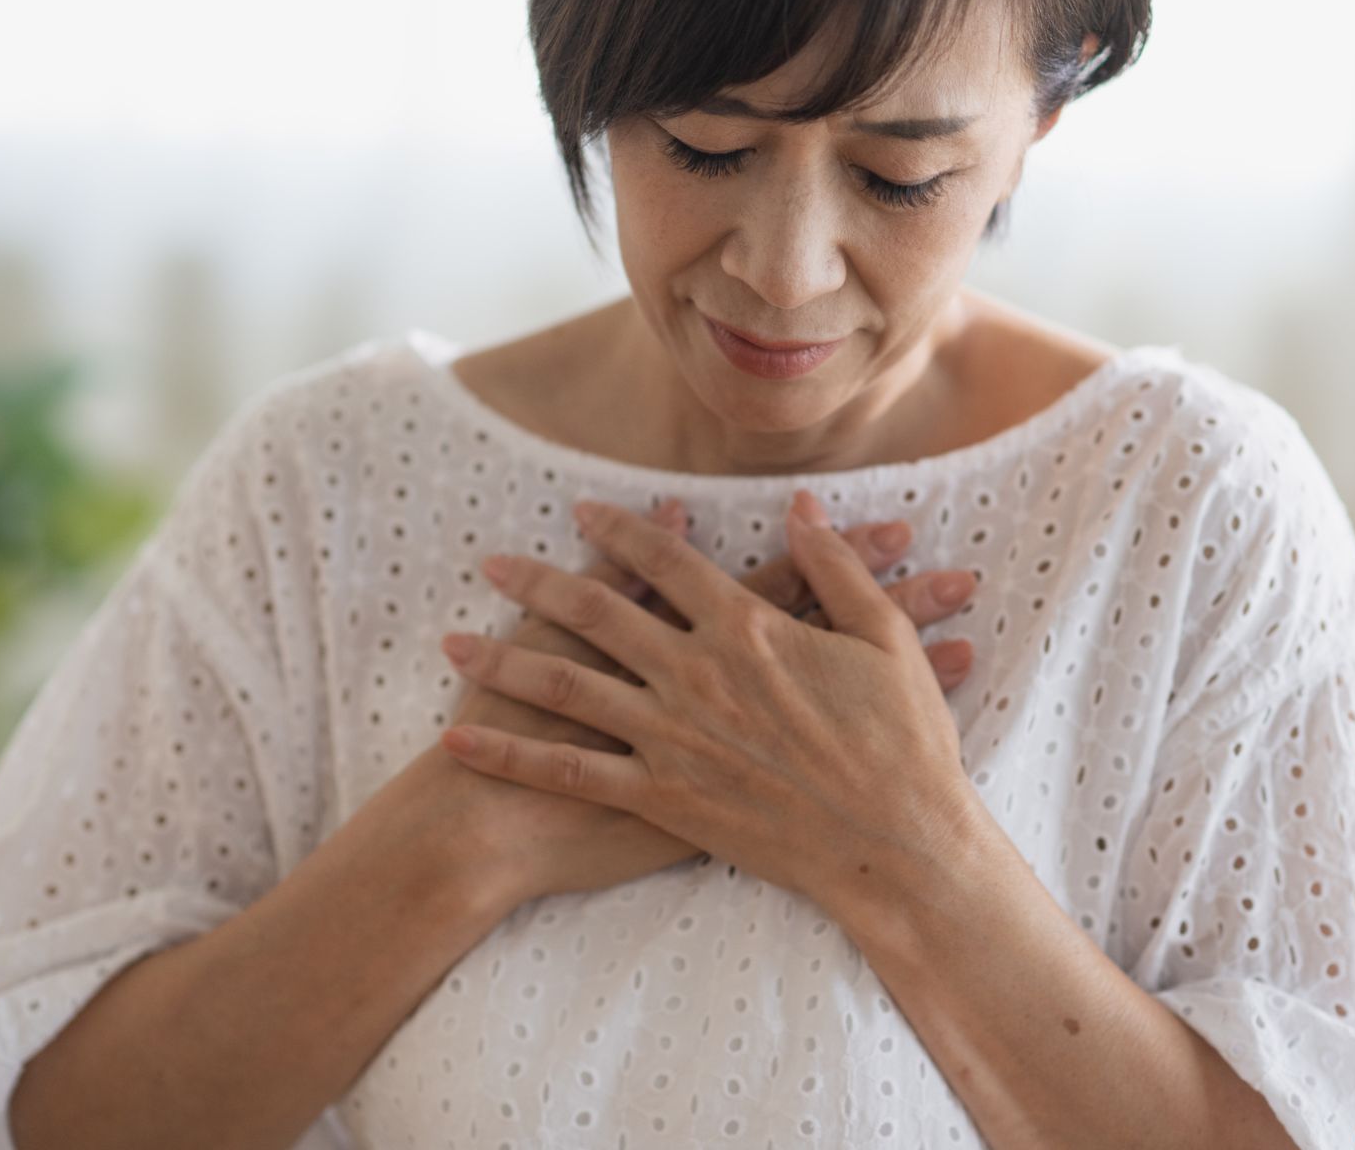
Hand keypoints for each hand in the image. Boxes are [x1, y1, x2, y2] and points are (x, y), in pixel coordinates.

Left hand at [426, 497, 980, 910]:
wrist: (895, 846)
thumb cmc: (902, 743)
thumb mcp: (885, 639)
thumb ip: (836, 567)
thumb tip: (801, 508)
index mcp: (747, 629)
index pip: (665, 562)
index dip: (619, 530)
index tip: (580, 512)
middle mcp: (695, 675)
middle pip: (596, 613)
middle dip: (537, 583)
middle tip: (491, 563)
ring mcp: (672, 738)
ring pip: (567, 686)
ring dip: (504, 659)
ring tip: (452, 641)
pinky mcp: (661, 798)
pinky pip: (570, 771)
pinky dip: (512, 753)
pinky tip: (463, 739)